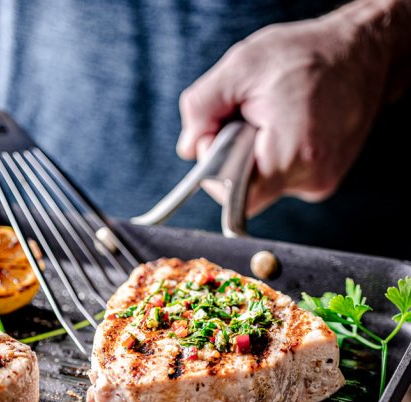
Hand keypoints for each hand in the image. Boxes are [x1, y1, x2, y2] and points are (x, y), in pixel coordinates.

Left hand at [176, 3, 391, 216]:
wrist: (363, 52)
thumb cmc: (306, 54)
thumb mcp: (240, 67)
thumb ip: (202, 109)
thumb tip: (189, 148)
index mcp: (291, 156)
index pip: (236, 199)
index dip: (218, 172)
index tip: (222, 138)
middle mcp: (311, 179)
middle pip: (248, 192)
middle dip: (236, 159)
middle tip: (249, 121)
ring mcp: (321, 182)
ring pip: (265, 185)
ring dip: (257, 156)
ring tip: (275, 119)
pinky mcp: (324, 179)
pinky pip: (283, 178)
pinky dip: (275, 156)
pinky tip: (289, 127)